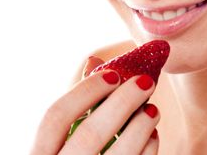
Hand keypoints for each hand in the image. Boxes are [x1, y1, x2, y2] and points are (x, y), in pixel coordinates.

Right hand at [30, 56, 159, 154]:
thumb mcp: (61, 140)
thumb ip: (75, 106)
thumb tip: (94, 61)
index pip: (55, 117)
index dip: (85, 91)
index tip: (114, 73)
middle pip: (90, 134)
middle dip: (122, 104)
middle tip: (146, 82)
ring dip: (140, 127)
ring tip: (151, 110)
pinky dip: (146, 150)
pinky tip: (151, 135)